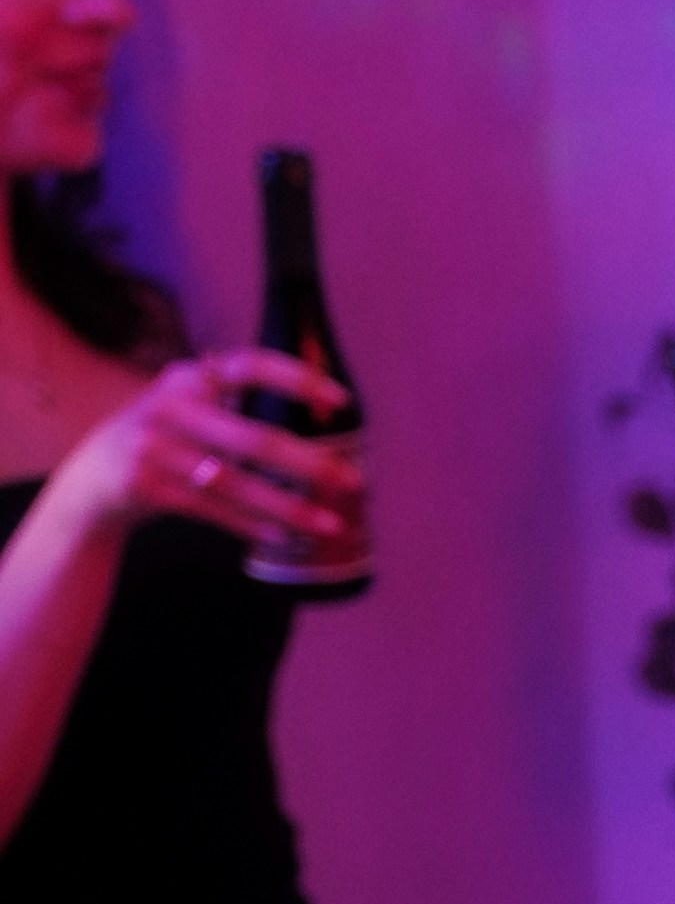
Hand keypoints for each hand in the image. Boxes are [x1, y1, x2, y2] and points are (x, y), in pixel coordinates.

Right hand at [52, 350, 364, 562]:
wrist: (90, 480)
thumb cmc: (162, 439)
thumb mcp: (186, 406)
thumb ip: (234, 403)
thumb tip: (322, 426)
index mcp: (188, 380)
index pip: (247, 367)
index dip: (295, 379)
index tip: (341, 401)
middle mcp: (170, 408)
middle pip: (254, 439)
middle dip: (310, 465)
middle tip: (354, 482)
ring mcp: (154, 448)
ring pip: (237, 483)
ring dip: (288, 508)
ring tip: (331, 524)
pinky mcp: (145, 486)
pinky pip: (212, 509)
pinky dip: (250, 524)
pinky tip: (283, 536)